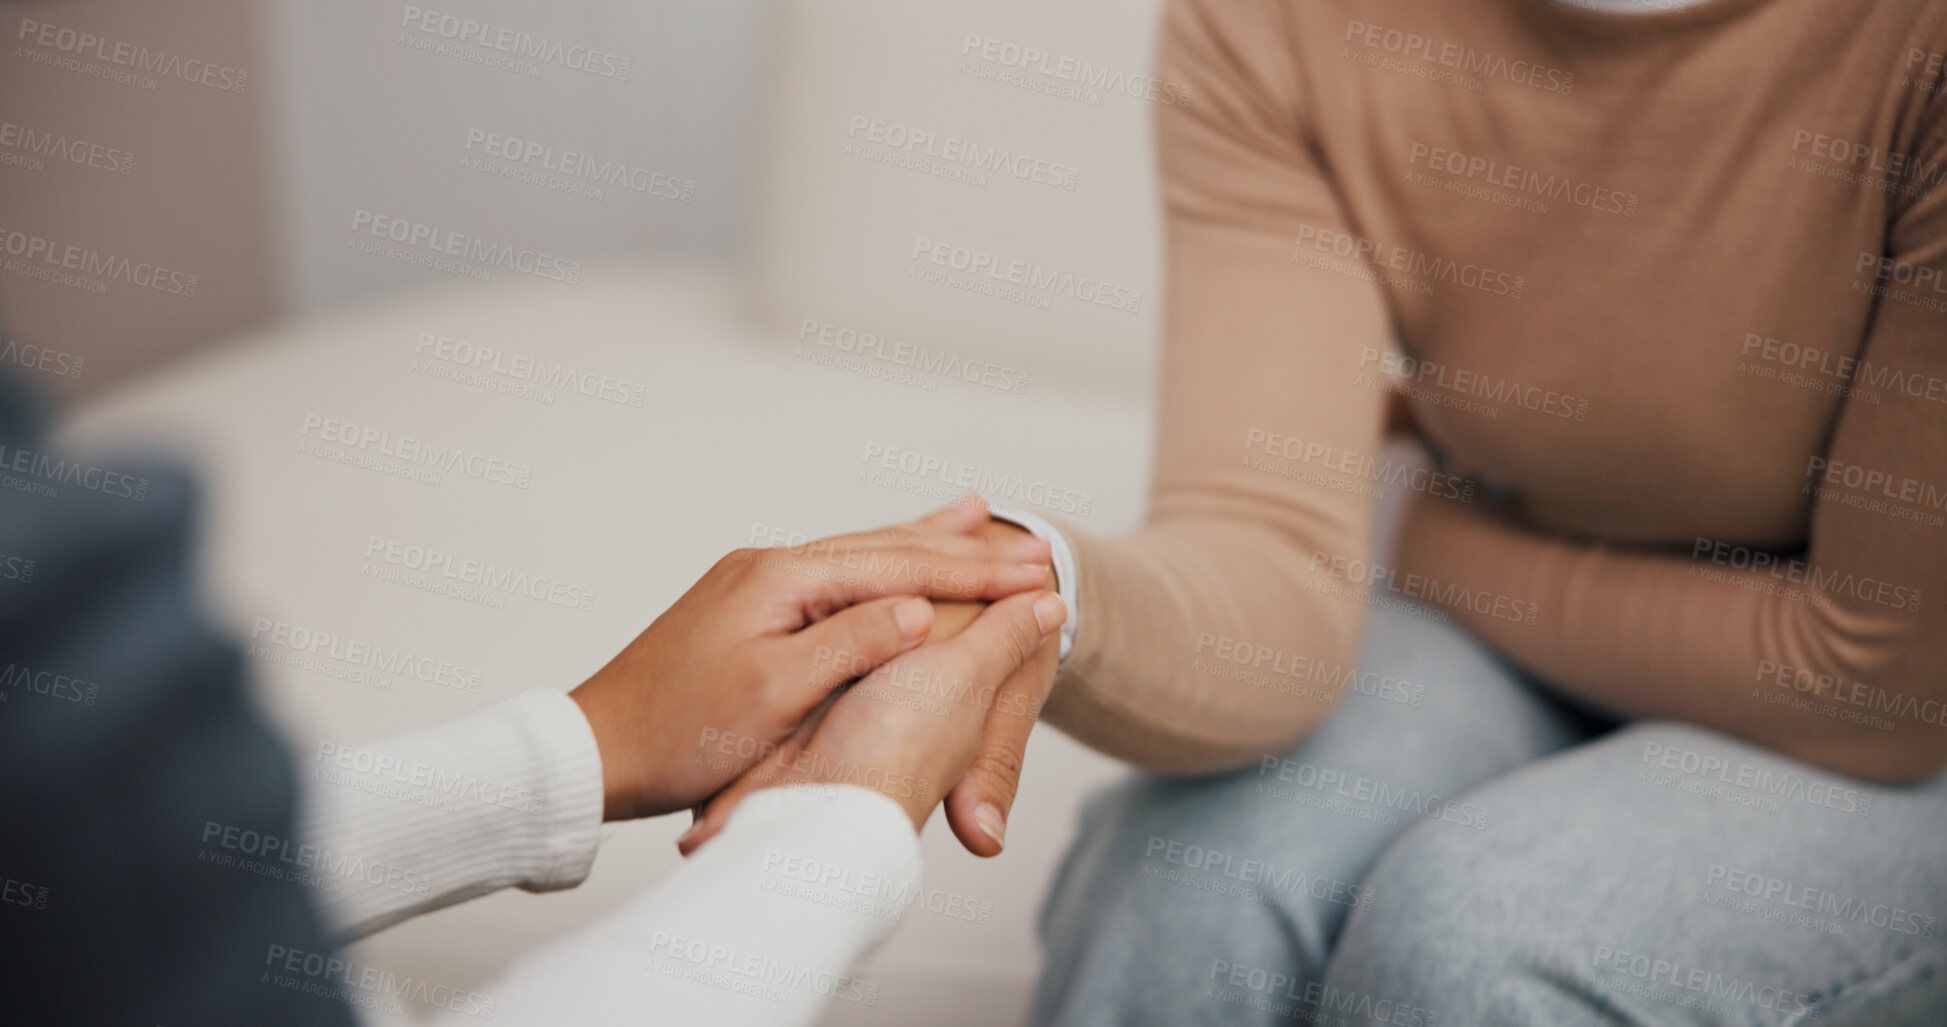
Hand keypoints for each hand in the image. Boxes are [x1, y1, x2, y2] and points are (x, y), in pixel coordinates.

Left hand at [569, 501, 1052, 820]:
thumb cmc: (680, 734)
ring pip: (862, 554)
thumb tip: (921, 612)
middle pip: (886, 549)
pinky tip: (894, 558)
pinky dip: (878, 564)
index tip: (1038, 578)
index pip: (899, 567)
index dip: (974, 573)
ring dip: (924, 542)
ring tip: (978, 516)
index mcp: (782, 578)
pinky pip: (834, 575)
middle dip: (962, 550)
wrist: (596, 749)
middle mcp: (771, 566)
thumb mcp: (776, 694)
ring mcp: (758, 583)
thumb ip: (851, 643)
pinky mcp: (751, 609)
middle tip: (1034, 549)